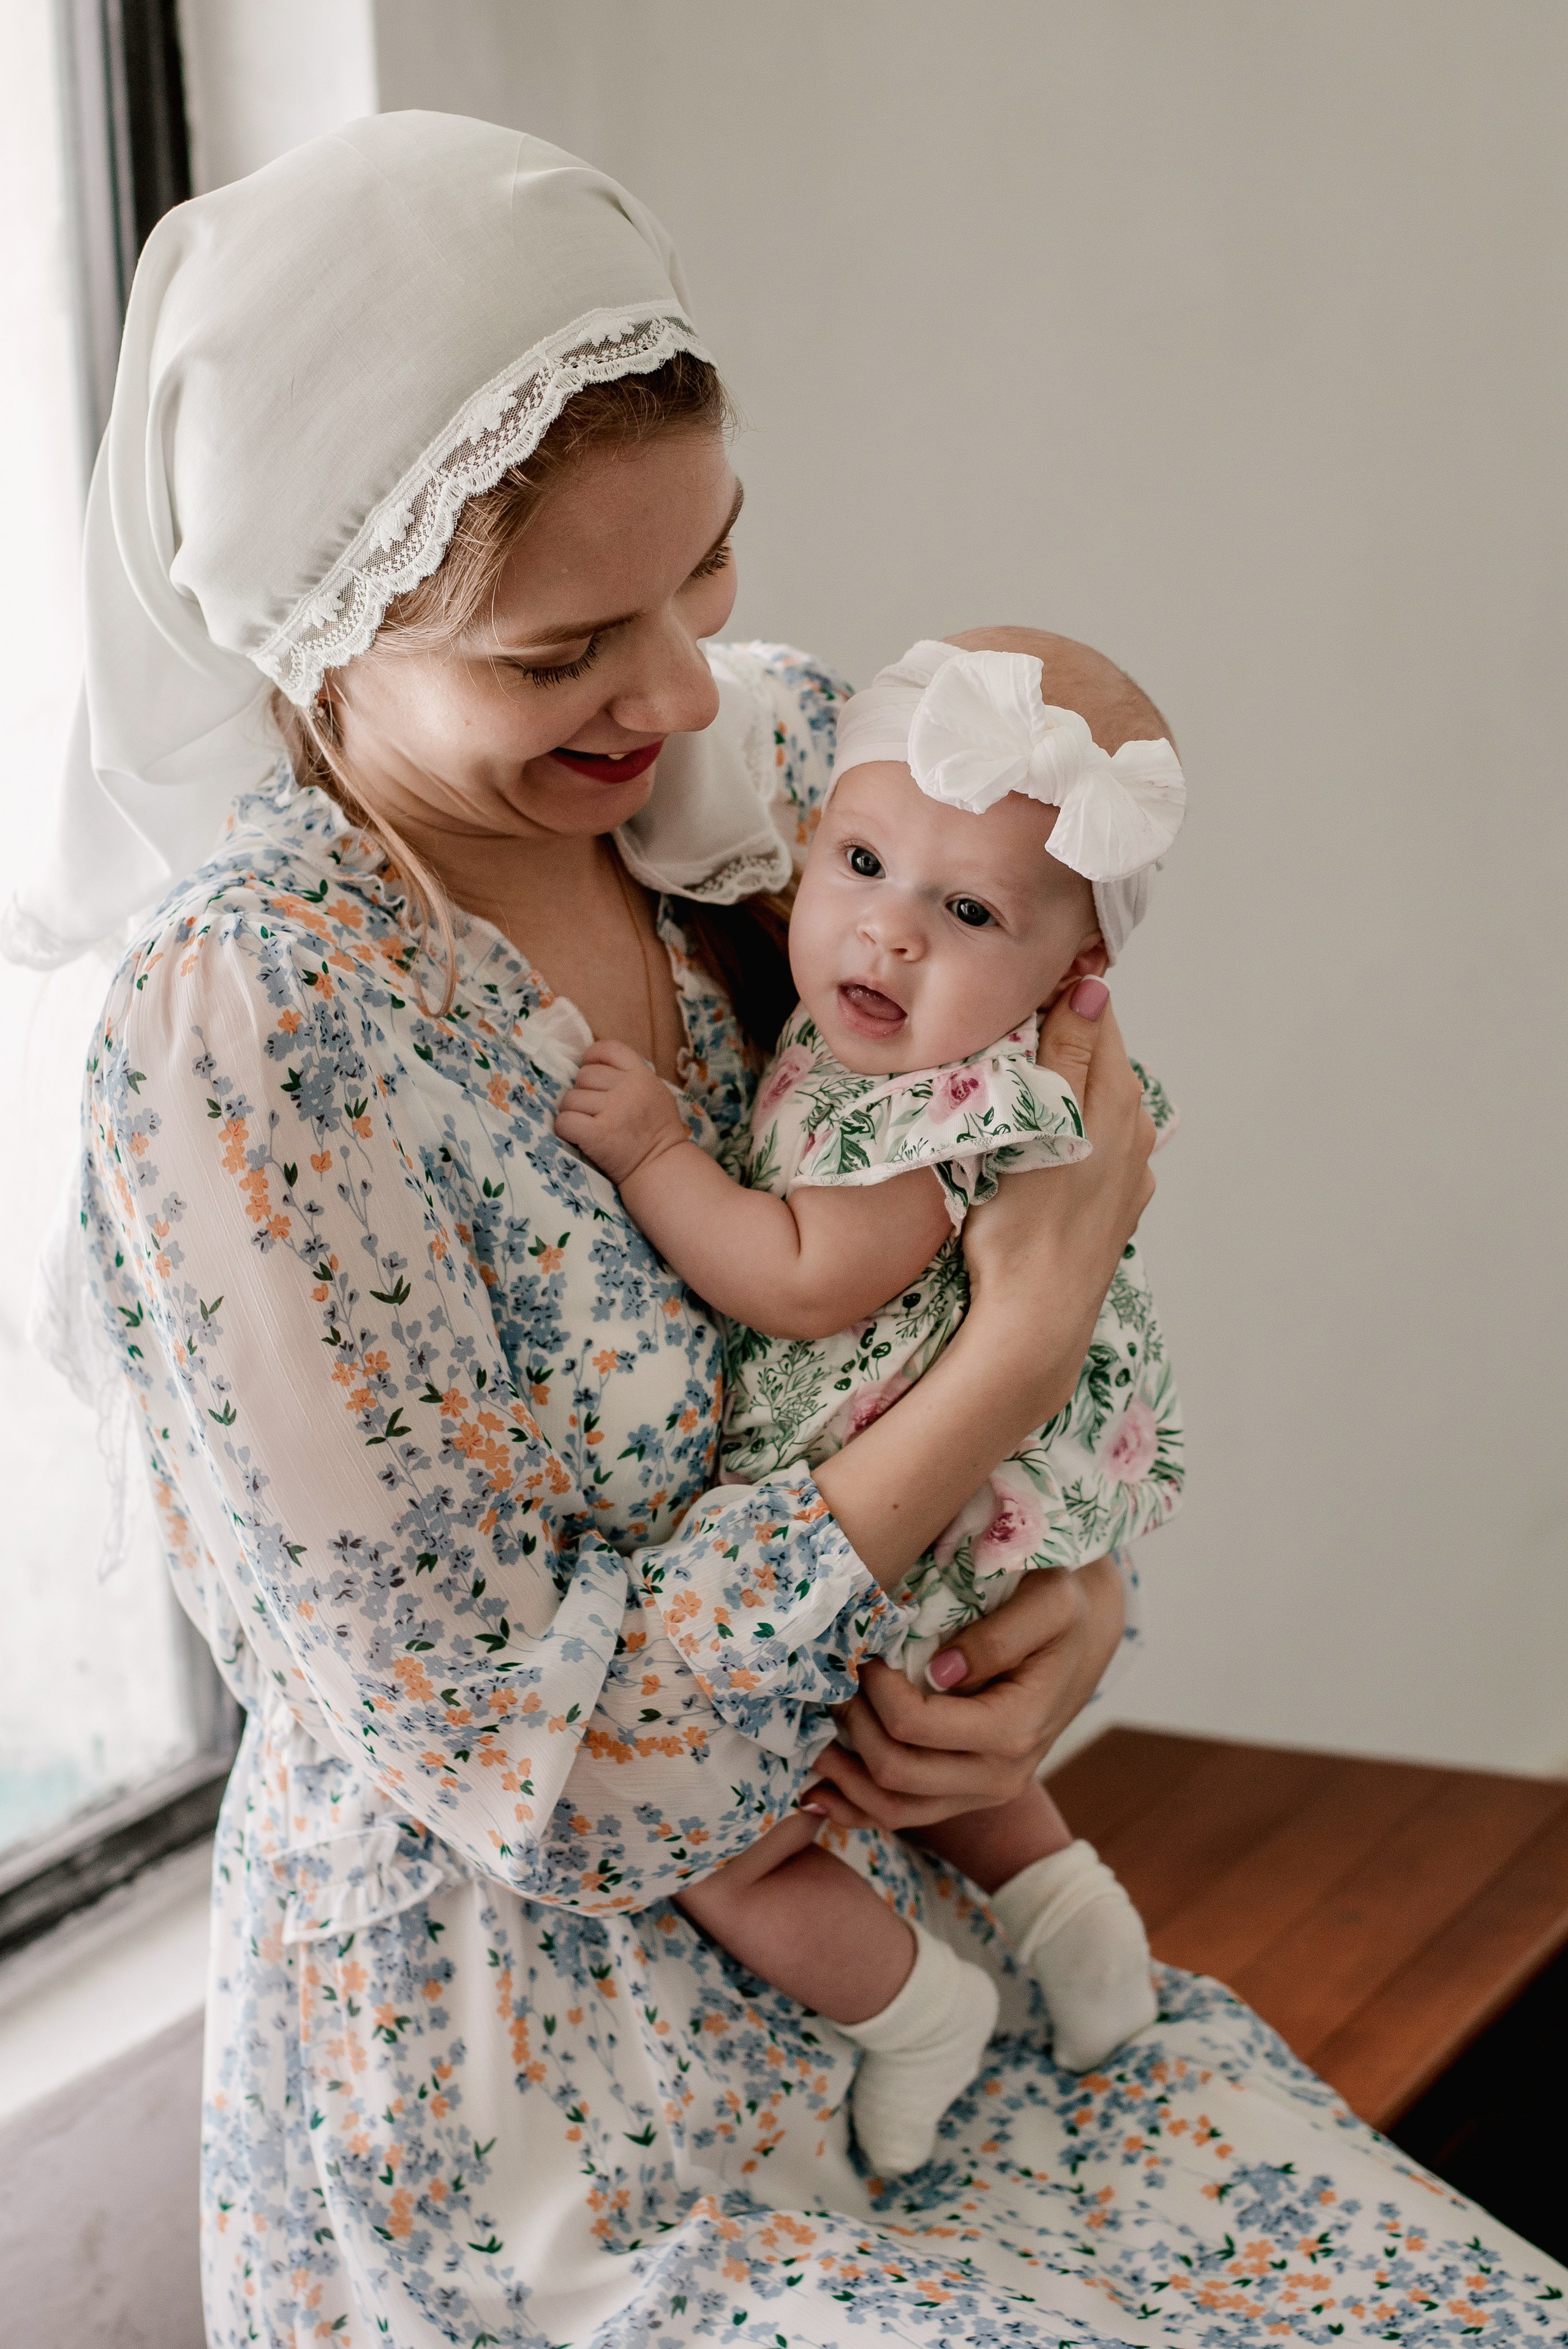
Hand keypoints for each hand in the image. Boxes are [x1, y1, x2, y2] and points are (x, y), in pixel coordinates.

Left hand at [554, 1039, 688, 1185]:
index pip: (608, 1049)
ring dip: (573, 1112)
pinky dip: (565, 1130)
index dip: (592, 1058)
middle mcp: (628, 1088)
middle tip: (594, 1111)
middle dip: (583, 1092)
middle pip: (584, 1075)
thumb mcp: (655, 1093)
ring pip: (570, 1099)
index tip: (591, 1074)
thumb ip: (631, 1077)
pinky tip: (577, 1136)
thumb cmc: (657, 1132)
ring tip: (589, 1125)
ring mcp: (612, 1111)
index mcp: (642, 1075)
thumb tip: (594, 1066)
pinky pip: (564, 1121)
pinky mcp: (597, 1134)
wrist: (661, 1167)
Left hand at [801, 1555, 1123, 1832]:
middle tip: (834, 1685)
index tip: (863, 1653)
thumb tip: (940, 1672)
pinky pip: (902, 1817)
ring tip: (811, 1739)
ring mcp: (983, 1793)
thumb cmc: (1059, 1609)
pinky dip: (854, 1808)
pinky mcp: (966, 1795)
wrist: (1079, 1638)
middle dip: (852, 1728)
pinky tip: (815, 1794)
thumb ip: (998, 1636)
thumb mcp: (1047, 1602)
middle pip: (896, 1773)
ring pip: (894, 1809)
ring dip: (843, 1779)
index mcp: (1015, 1728)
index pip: (915, 1725)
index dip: (875, 1692)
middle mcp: (1000, 1776)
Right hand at [961, 978, 1154, 1318]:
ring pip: (1093, 1106)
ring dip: (1059, 1093)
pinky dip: (1066, 1136)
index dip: (1054, 998)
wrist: (1036, 1316)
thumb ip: (1068, 1052)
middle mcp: (1135, 1128)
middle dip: (1055, 1043)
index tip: (1009, 998)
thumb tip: (1093, 986)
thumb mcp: (1039, 1121)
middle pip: (1096, 1059)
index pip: (1096, 1015)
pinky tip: (1035, 1152)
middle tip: (997, 1043)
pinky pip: (1092, 1149)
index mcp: (1118, 1097)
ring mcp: (1130, 1171)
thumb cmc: (1024, 1220)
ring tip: (1009, 1098)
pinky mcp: (1117, 1207)